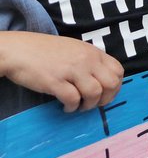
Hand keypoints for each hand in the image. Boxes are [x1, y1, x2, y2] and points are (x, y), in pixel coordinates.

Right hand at [0, 32, 123, 111]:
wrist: (20, 50)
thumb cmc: (46, 51)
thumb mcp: (75, 50)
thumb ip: (90, 61)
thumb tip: (102, 79)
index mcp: (93, 52)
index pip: (118, 71)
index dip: (115, 87)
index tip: (105, 94)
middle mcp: (86, 60)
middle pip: (111, 84)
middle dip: (105, 99)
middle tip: (93, 103)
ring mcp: (72, 70)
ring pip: (95, 93)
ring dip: (88, 105)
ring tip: (78, 106)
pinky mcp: (56, 81)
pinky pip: (73, 99)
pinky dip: (72, 107)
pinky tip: (65, 106)